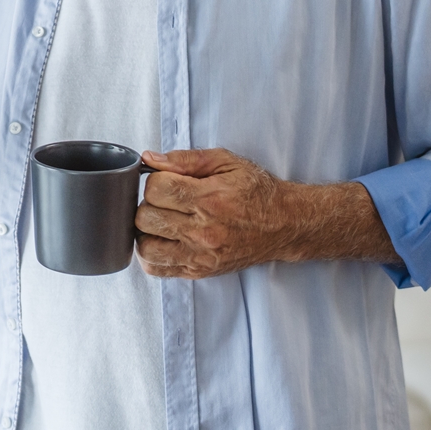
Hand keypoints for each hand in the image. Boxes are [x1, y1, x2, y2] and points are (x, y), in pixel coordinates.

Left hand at [133, 148, 400, 278]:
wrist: (284, 224)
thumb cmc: (256, 191)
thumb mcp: (227, 162)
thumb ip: (186, 159)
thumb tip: (149, 158)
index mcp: (209, 199)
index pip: (156, 189)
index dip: (155, 180)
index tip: (167, 179)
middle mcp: (203, 231)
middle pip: (145, 217)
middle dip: (149, 203)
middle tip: (165, 199)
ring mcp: (201, 255)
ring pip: (146, 246)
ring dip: (146, 230)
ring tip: (161, 220)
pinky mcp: (200, 271)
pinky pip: (157, 269)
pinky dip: (151, 255)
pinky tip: (162, 240)